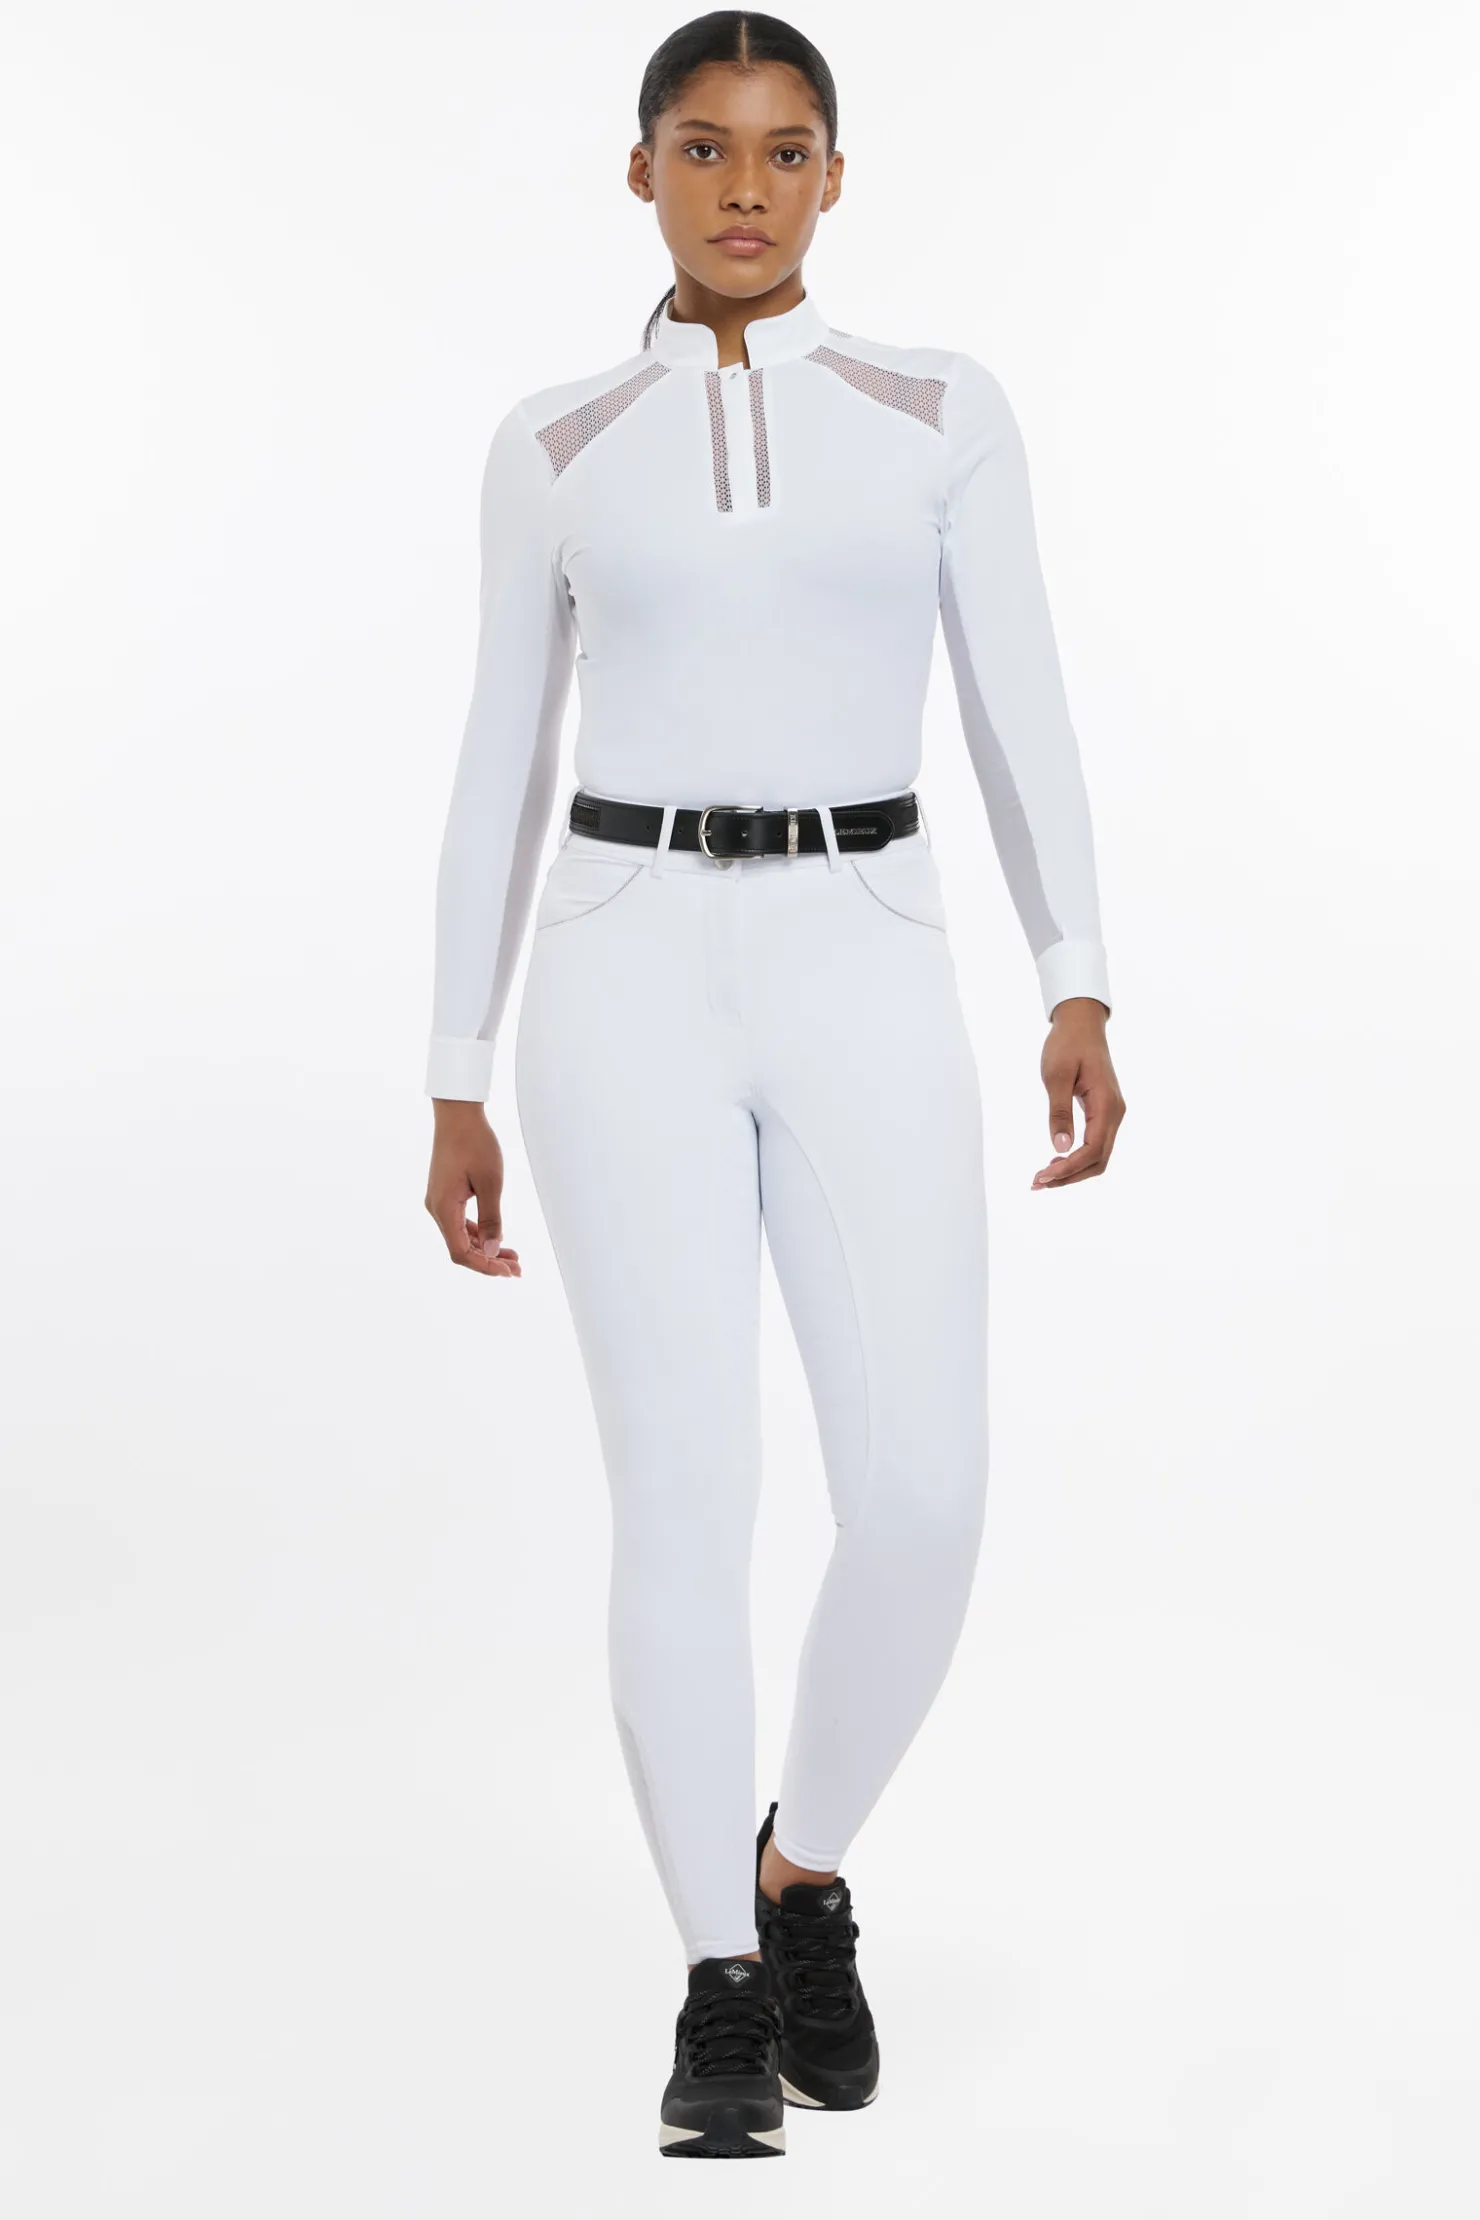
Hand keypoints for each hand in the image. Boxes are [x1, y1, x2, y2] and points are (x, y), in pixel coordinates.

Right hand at [425, 1101, 521, 1274]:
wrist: (457, 1115)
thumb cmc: (475, 1143)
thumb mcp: (490, 1183)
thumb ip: (491, 1219)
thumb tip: (491, 1251)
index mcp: (443, 1208)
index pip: (460, 1252)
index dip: (484, 1266)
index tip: (508, 1271)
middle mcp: (436, 1209)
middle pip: (460, 1248)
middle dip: (488, 1260)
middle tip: (517, 1269)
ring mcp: (439, 1202)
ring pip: (460, 1237)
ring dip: (485, 1249)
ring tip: (512, 1257)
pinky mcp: (444, 1195)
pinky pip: (459, 1223)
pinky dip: (478, 1234)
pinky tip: (496, 1238)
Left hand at [1031, 999, 1124, 1189]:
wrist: (1081, 1023)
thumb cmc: (1067, 1044)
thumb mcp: (1056, 1075)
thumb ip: (1059, 1112)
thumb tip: (1061, 1147)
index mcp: (1106, 1104)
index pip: (1093, 1150)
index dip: (1069, 1168)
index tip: (1043, 1176)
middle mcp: (1115, 1112)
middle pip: (1099, 1160)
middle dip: (1069, 1176)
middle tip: (1037, 1183)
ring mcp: (1112, 1113)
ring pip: (1098, 1156)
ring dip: (1073, 1171)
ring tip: (1043, 1177)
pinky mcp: (1104, 1112)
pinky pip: (1095, 1144)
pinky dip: (1077, 1159)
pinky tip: (1056, 1161)